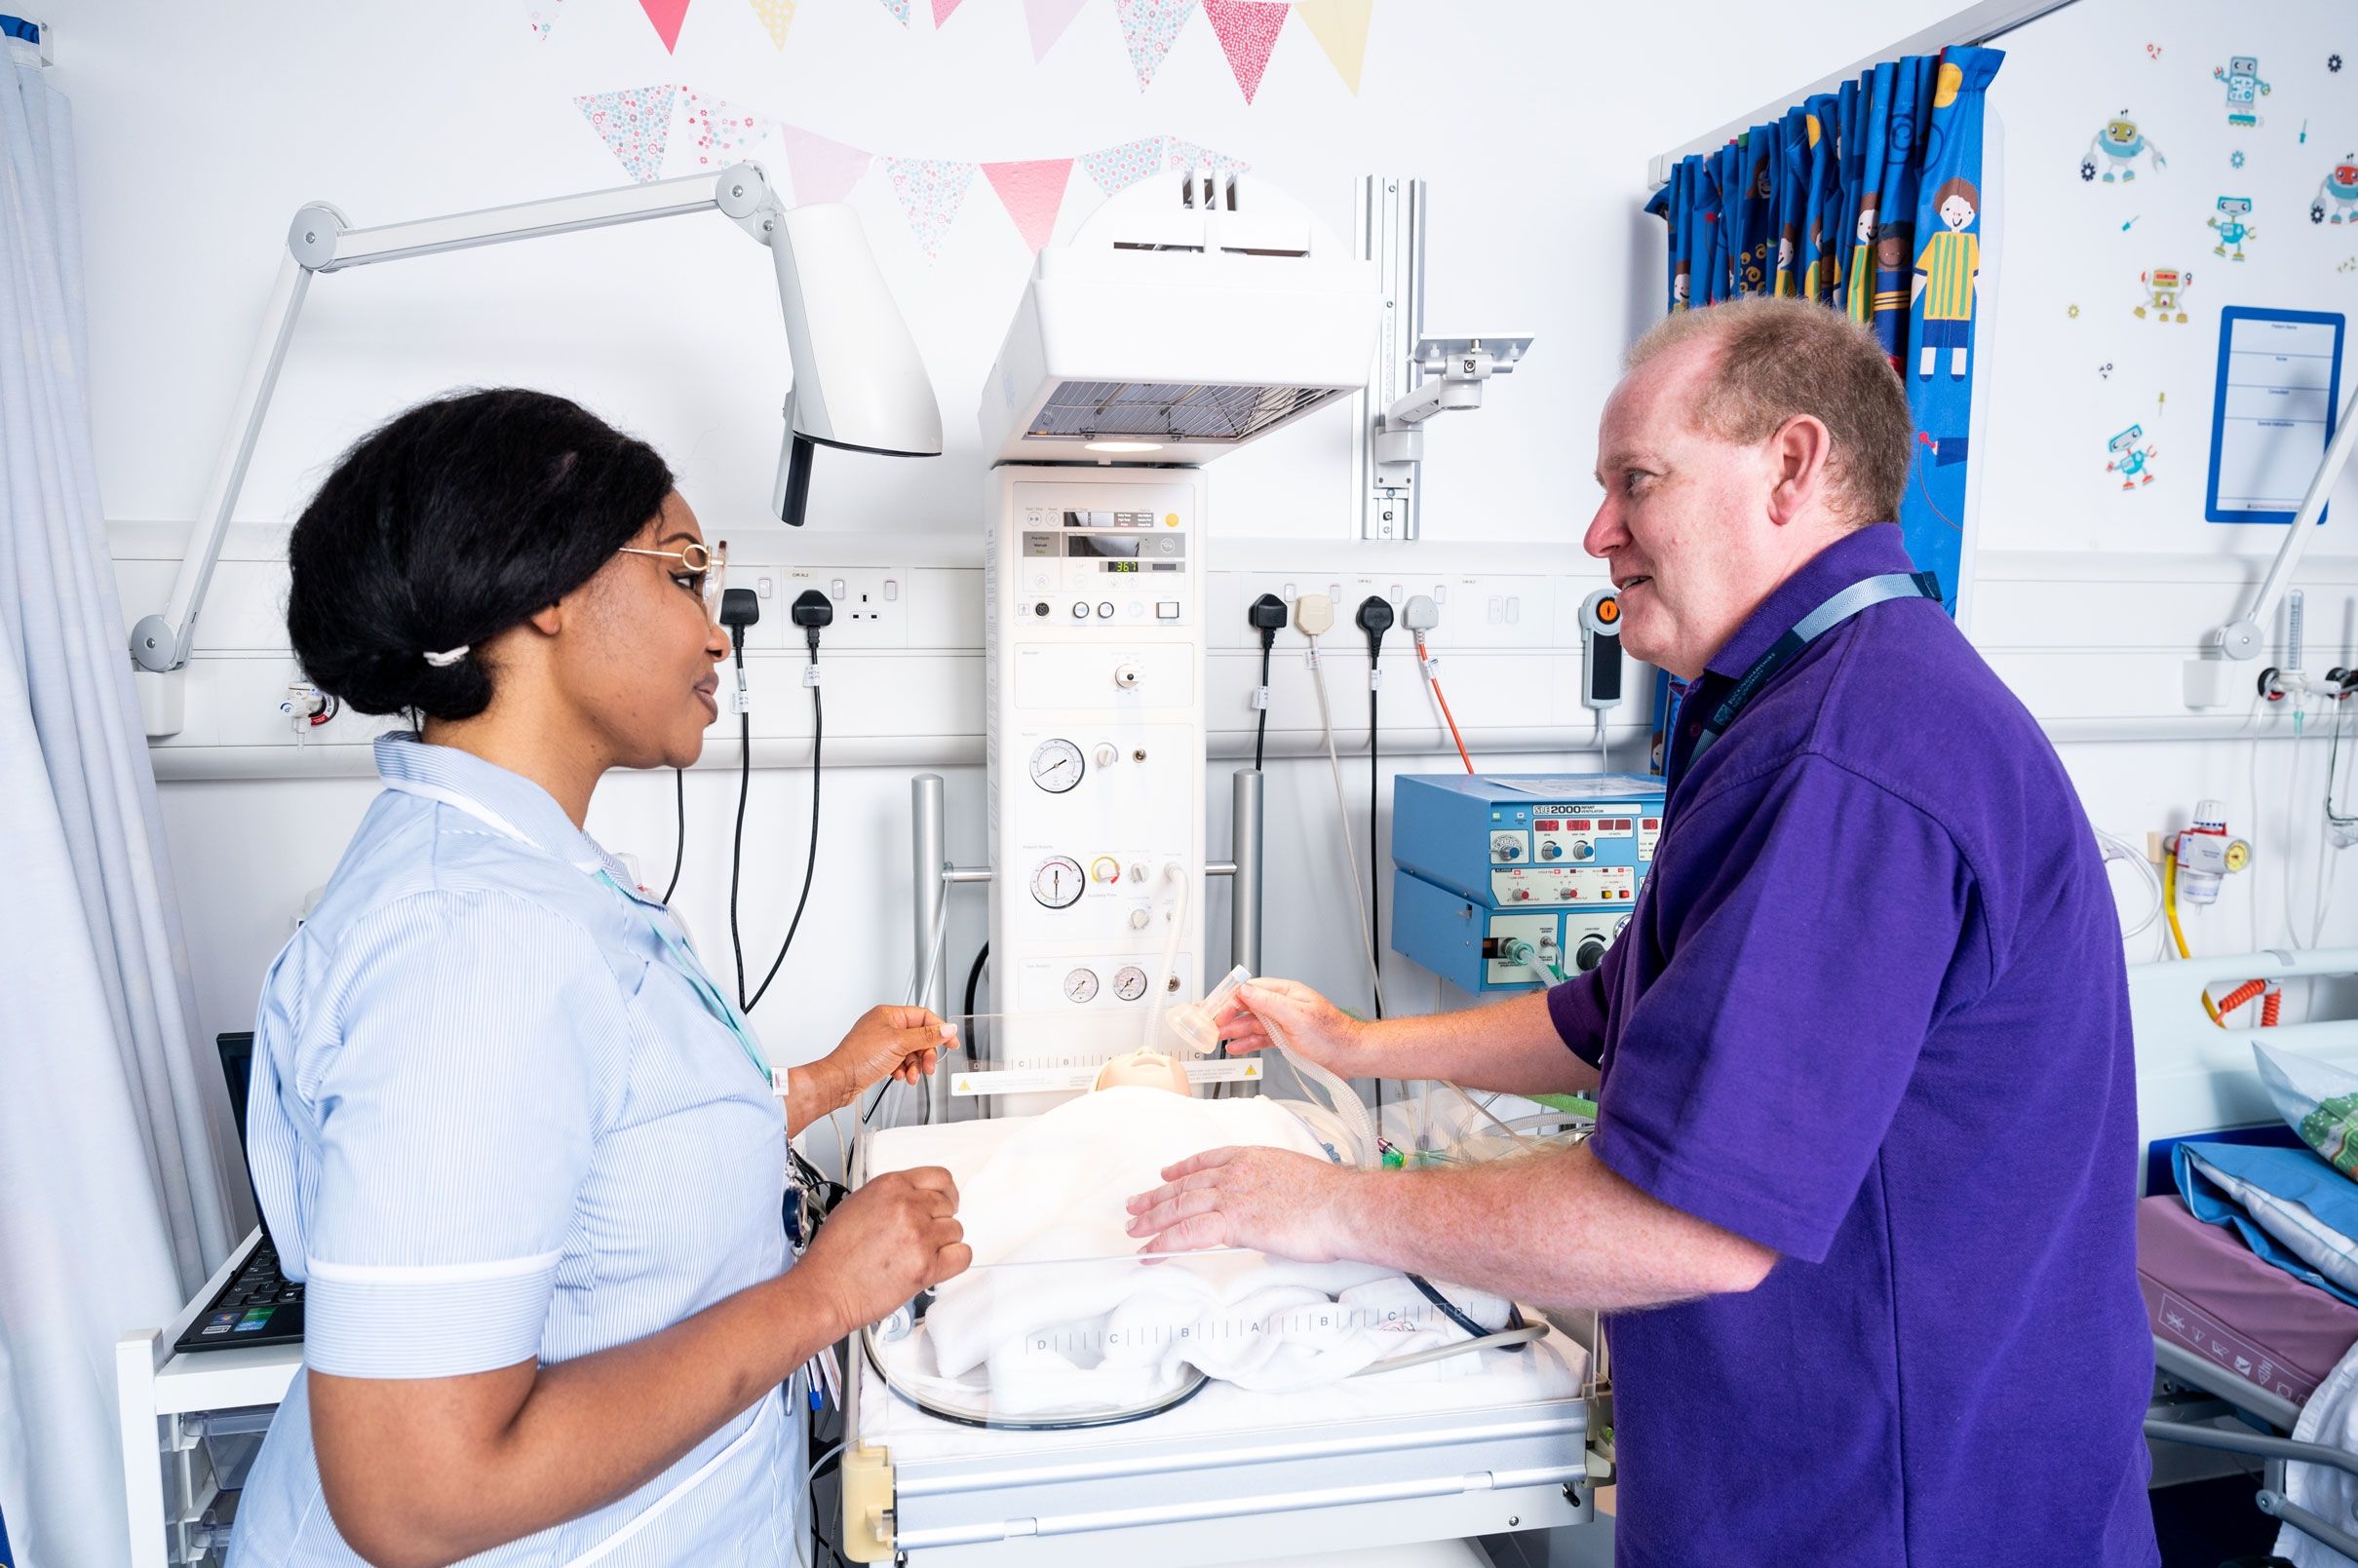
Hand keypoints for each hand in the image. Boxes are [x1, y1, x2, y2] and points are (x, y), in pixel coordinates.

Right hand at [802, 1166, 969, 1330]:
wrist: (824, 1289)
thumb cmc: (833, 1254)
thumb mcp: (857, 1204)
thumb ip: (890, 1197)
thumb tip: (912, 1198)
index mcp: (891, 1186)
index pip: (940, 1177)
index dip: (945, 1192)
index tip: (946, 1201)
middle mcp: (908, 1206)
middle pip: (949, 1205)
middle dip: (939, 1220)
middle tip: (925, 1234)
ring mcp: (919, 1235)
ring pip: (956, 1231)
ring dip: (943, 1243)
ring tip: (919, 1253)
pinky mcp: (926, 1266)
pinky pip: (962, 1256)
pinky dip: (954, 1261)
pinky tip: (938, 1264)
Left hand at [827, 1004, 955, 1096]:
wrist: (840, 1080)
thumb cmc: (859, 1058)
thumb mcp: (899, 1044)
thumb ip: (927, 1036)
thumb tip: (947, 1029)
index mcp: (889, 1015)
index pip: (923, 1017)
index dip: (939, 1029)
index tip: (950, 1042)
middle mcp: (885, 1026)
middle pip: (919, 1036)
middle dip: (925, 1053)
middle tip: (928, 1066)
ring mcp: (881, 1042)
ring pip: (910, 1051)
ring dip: (914, 1065)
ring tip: (911, 1075)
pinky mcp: (878, 1057)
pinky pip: (900, 1061)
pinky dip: (903, 1069)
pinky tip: (899, 1075)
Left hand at [1124, 1146, 1366, 1262]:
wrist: (1342, 1206)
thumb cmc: (1331, 1197)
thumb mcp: (1296, 1177)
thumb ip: (1274, 1186)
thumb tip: (1271, 1203)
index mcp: (1253, 1157)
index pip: (1206, 1161)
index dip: (1181, 1168)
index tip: (1166, 1173)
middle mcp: (1237, 1172)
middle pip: (1185, 1184)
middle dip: (1157, 1196)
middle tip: (1135, 1205)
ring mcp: (1232, 1195)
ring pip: (1180, 1206)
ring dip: (1153, 1220)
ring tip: (1134, 1230)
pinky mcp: (1233, 1221)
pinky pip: (1189, 1233)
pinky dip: (1165, 1242)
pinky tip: (1152, 1251)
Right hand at [1210, 978, 1374, 1078]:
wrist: (1350, 1056)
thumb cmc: (1332, 1035)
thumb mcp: (1296, 1016)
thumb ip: (1268, 1003)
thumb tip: (1245, 990)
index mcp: (1286, 993)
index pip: (1251, 990)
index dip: (1230, 999)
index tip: (1216, 1008)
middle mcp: (1283, 1005)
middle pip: (1248, 1007)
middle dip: (1227, 1015)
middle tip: (1210, 1025)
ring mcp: (1284, 1022)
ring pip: (1252, 1024)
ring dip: (1234, 1030)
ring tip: (1218, 1038)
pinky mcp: (1286, 1038)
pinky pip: (1261, 1038)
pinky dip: (1247, 1042)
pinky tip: (1236, 1046)